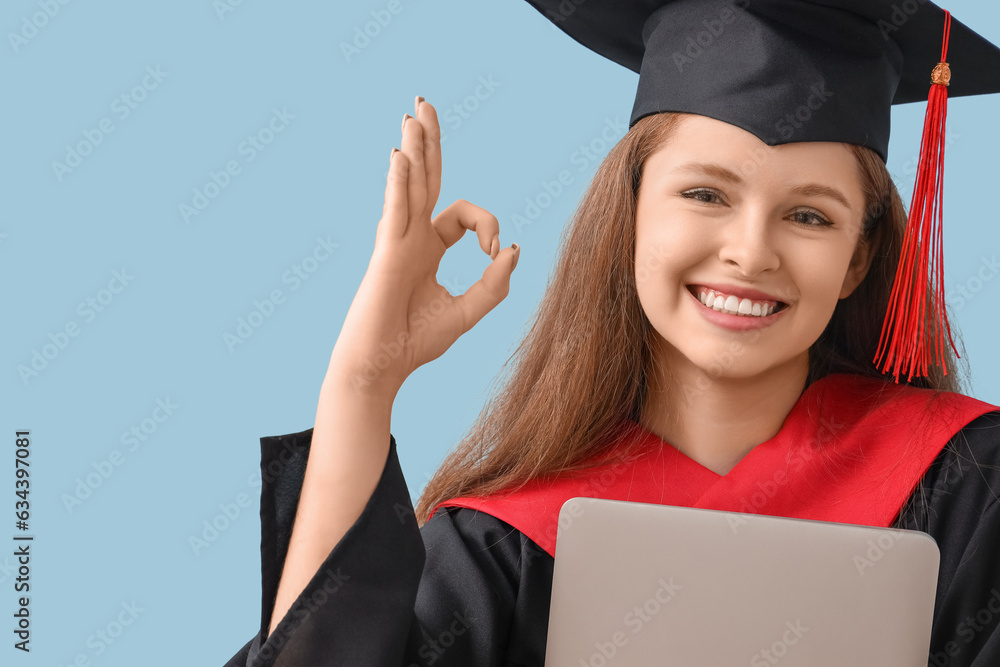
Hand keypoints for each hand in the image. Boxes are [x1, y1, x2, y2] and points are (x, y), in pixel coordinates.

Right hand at [327, 96, 519, 397]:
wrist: (381, 367)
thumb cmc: (415, 343)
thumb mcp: (467, 312)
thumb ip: (494, 285)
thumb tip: (514, 249)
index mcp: (428, 249)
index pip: (463, 215)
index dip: (489, 226)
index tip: (496, 254)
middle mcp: (410, 238)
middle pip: (425, 179)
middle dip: (429, 143)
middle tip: (424, 104)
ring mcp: (396, 242)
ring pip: (409, 185)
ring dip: (414, 148)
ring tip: (414, 113)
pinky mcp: (386, 254)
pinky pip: (395, 211)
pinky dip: (400, 185)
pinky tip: (403, 157)